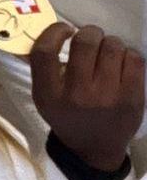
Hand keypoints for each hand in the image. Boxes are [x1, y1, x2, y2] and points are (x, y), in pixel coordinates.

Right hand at [31, 22, 144, 171]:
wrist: (94, 149)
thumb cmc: (67, 117)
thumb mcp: (45, 100)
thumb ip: (45, 71)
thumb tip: (55, 33)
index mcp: (49, 95)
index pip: (45, 52)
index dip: (55, 32)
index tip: (64, 31)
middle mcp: (77, 94)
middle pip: (85, 41)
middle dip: (90, 33)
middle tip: (91, 40)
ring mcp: (107, 96)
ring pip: (113, 45)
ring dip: (110, 44)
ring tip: (107, 55)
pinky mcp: (132, 97)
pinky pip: (133, 57)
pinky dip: (127, 56)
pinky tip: (121, 66)